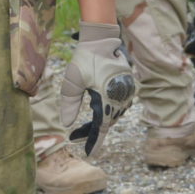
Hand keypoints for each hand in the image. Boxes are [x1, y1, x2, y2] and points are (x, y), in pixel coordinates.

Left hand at [60, 22, 135, 156]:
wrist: (101, 39)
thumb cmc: (85, 58)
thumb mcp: (72, 81)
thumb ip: (69, 104)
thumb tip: (66, 125)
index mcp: (108, 98)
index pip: (101, 127)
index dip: (93, 142)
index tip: (87, 154)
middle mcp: (121, 98)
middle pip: (106, 122)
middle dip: (91, 131)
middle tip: (73, 136)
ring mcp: (127, 93)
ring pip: (112, 115)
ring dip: (98, 122)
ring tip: (81, 128)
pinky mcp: (128, 87)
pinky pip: (117, 106)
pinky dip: (105, 111)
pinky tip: (94, 111)